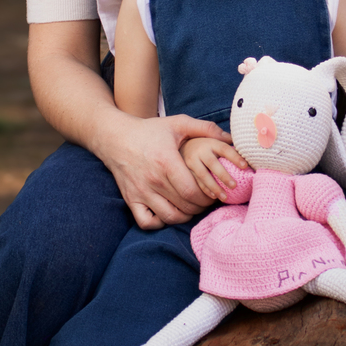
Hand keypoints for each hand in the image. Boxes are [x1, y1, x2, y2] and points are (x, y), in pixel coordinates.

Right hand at [105, 113, 232, 229]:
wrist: (115, 137)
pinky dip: (160, 222)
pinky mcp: (131, 199)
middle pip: (185, 206)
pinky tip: (168, 212)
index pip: (192, 191)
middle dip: (201, 207)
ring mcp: (141, 192)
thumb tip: (229, 137)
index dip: (207, 197)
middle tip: (206, 201)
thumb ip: (205, 128)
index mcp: (167, 162)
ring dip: (185, 216)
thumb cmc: (149, 130)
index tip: (213, 194)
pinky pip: (147, 222)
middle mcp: (153, 180)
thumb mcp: (177, 123)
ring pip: (169, 217)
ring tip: (191, 207)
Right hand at [180, 135, 248, 202]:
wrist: (179, 144)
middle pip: (213, 163)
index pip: (224, 149)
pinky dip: (205, 190)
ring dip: (214, 187)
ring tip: (225, 197)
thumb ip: (224, 138)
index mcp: (211, 142)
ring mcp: (191, 162)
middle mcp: (200, 151)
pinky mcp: (185, 171)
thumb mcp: (213, 137)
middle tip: (234, 186)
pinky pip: (196, 182)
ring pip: (203, 175)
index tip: (245, 166)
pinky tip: (213, 197)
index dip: (234, 157)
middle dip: (223, 175)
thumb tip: (241, 143)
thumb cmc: (203, 143)